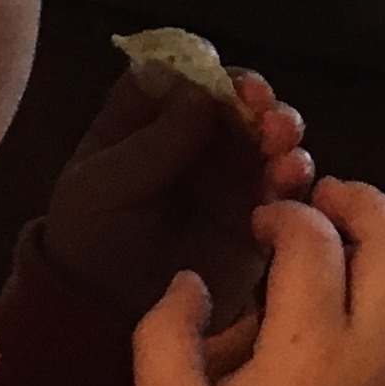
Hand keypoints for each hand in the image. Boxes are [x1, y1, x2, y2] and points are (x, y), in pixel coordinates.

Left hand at [37, 61, 315, 329]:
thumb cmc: (90, 236)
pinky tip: (291, 182)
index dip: (213, 72)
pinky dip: (294, 180)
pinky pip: (284, 190)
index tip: (234, 84)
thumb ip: (153, 144)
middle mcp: (197, 139)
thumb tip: (203, 96)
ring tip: (284, 148)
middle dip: (261, 102)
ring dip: (284, 135)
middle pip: (239, 103)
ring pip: (269, 140)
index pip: (187, 76)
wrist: (103, 313)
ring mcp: (230, 176)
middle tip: (269, 116)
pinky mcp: (255, 216)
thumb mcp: (103, 186)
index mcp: (150, 118)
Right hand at [130, 178, 384, 385]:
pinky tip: (369, 307)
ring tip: (350, 242)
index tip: (261, 223)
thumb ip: (165, 337)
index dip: (286, 215)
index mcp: (310, 342)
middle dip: (360, 200)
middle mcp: (378, 345)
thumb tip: (192, 280)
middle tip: (328, 194)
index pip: (313, 239)